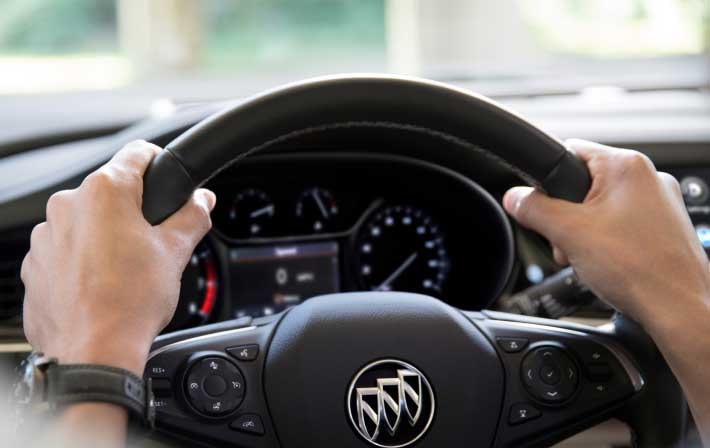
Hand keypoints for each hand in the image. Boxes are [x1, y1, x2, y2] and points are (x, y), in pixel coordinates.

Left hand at [21, 140, 215, 374]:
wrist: (94, 352)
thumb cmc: (131, 301)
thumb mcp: (175, 252)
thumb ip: (192, 216)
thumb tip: (202, 201)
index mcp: (104, 193)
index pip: (137, 154)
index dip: (159, 162)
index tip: (167, 176)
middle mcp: (66, 206)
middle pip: (110, 193)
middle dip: (134, 210)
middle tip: (154, 241)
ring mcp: (45, 237)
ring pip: (86, 223)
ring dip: (106, 236)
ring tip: (127, 269)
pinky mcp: (35, 266)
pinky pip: (65, 251)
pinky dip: (83, 261)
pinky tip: (102, 284)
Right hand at [502, 139, 709, 328]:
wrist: (679, 310)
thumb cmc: (641, 269)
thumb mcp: (568, 233)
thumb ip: (534, 209)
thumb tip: (515, 198)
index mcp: (627, 166)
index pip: (569, 151)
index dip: (548, 179)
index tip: (541, 203)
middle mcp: (649, 178)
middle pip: (583, 185)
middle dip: (566, 216)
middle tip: (568, 241)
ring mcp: (660, 204)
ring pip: (601, 208)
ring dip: (584, 232)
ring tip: (589, 257)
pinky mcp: (664, 228)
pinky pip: (621, 226)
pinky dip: (606, 243)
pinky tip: (607, 264)